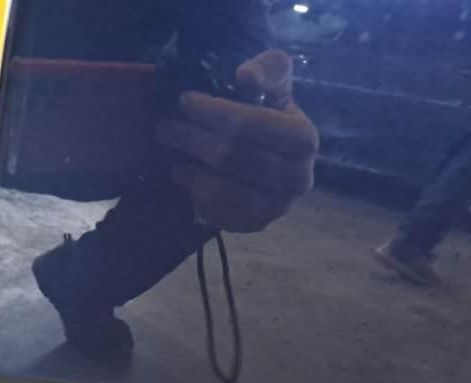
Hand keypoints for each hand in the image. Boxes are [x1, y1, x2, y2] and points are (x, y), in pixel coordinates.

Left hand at [157, 49, 317, 232]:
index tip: (184, 100)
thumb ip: (265, 69)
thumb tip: (246, 77)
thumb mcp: (274, 81)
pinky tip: (186, 178)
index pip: (254, 125)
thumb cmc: (270, 111)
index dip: (215, 112)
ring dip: (190, 172)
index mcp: (305, 140)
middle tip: (165, 128)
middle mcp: (298, 179)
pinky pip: (220, 215)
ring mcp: (278, 207)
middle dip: (193, 140)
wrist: (277, 153)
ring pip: (224, 191)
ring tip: (171, 155)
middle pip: (234, 159)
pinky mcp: (258, 226)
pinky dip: (197, 196)